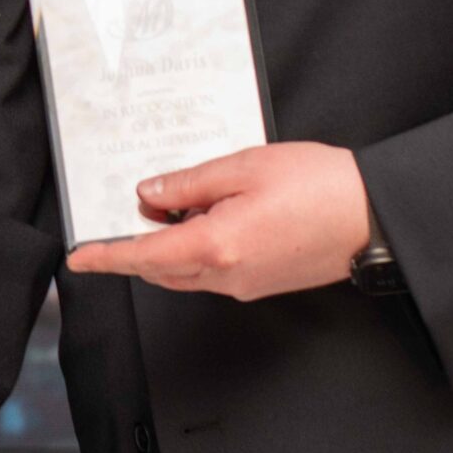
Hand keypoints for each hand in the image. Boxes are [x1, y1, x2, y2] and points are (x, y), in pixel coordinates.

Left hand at [66, 141, 372, 301]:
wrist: (373, 217)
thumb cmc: (320, 186)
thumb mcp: (245, 167)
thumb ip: (191, 184)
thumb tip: (151, 194)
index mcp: (215, 246)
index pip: (144, 255)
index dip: (107, 257)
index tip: (79, 258)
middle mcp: (225, 276)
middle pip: (160, 268)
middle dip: (136, 247)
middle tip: (128, 213)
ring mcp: (244, 285)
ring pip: (185, 273)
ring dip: (167, 247)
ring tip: (172, 206)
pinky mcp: (261, 284)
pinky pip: (211, 274)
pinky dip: (195, 251)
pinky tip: (208, 218)